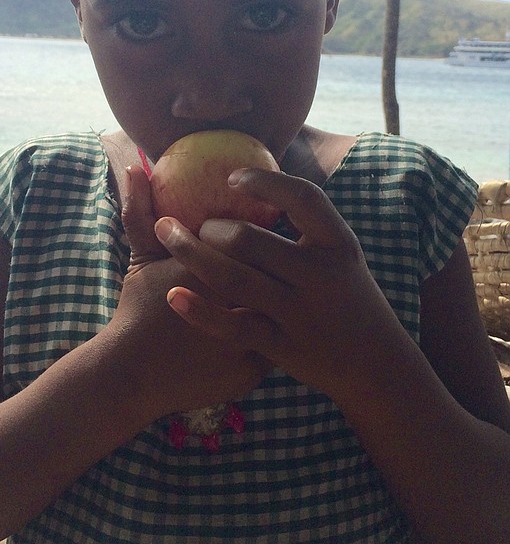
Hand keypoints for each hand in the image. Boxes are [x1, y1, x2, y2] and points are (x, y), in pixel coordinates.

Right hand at [113, 166, 270, 416]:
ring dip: (286, 294)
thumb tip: (135, 165)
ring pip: (290, 306)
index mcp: (228, 267)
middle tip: (269, 257)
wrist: (130, 378)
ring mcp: (259, 338)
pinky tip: (271, 323)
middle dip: (281, 261)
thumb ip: (140, 210)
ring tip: (278, 287)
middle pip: (280, 269)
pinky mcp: (258, 370)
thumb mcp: (142, 258)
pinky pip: (283, 343)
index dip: (260, 227)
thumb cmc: (136, 311)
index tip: (253, 225)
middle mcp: (252, 300)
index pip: (259, 237)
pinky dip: (279, 331)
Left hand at [153, 168, 406, 399]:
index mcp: (339, 244)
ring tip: (167, 236)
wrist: (376, 367)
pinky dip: (200, 310)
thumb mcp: (340, 258)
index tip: (231, 177)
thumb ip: (306, 231)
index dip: (265, 182)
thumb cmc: (348, 300)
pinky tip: (174, 296)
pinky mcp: (283, 346)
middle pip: (250, 239)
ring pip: (233, 278)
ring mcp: (301, 312)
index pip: (304, 198)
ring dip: (191, 254)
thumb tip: (257, 184)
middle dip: (209, 226)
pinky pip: (233, 325)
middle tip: (190, 223)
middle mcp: (321, 275)